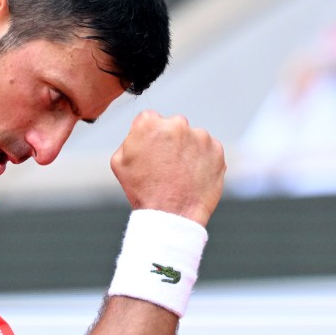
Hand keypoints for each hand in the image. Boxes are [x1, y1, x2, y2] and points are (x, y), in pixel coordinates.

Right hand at [110, 110, 225, 225]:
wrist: (171, 215)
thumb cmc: (143, 191)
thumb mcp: (119, 161)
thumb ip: (130, 138)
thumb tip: (141, 133)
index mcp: (149, 123)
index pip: (150, 120)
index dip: (149, 137)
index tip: (152, 152)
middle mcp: (176, 123)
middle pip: (173, 126)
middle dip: (171, 141)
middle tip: (166, 165)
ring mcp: (199, 136)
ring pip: (192, 138)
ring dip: (187, 151)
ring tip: (180, 174)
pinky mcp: (216, 149)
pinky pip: (208, 150)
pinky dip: (202, 161)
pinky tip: (192, 176)